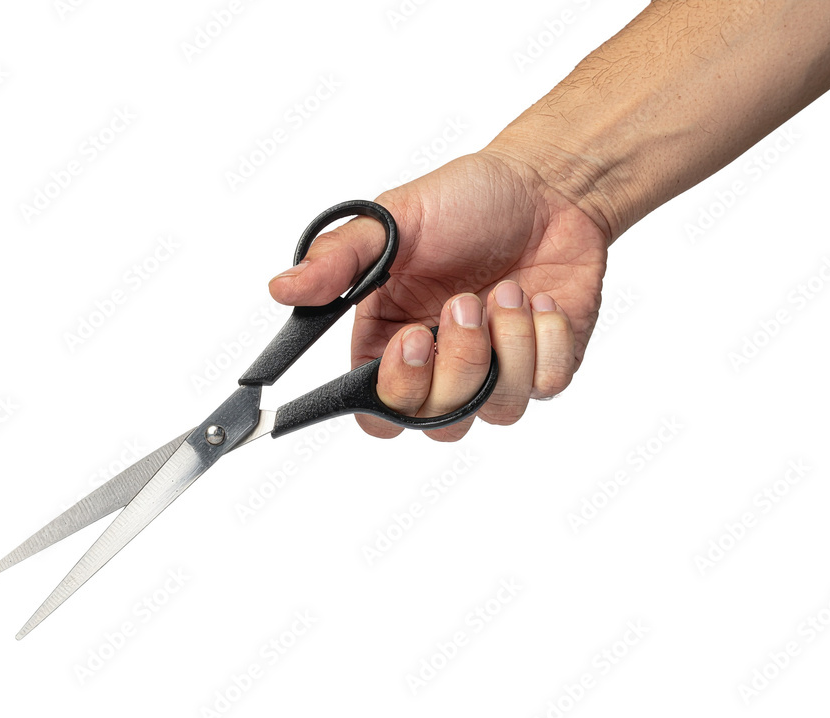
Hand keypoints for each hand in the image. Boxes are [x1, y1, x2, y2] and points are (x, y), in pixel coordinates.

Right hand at [268, 150, 607, 440]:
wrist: (547, 186)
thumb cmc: (466, 200)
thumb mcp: (395, 220)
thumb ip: (338, 260)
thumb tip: (282, 288)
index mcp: (389, 342)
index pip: (377, 412)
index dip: (394, 392)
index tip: (412, 338)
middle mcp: (439, 368)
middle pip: (437, 419)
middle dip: (458, 361)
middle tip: (465, 302)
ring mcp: (494, 373)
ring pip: (496, 409)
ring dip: (506, 343)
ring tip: (508, 290)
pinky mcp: (543, 368)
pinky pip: (546, 384)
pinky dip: (547, 338)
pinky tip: (541, 300)